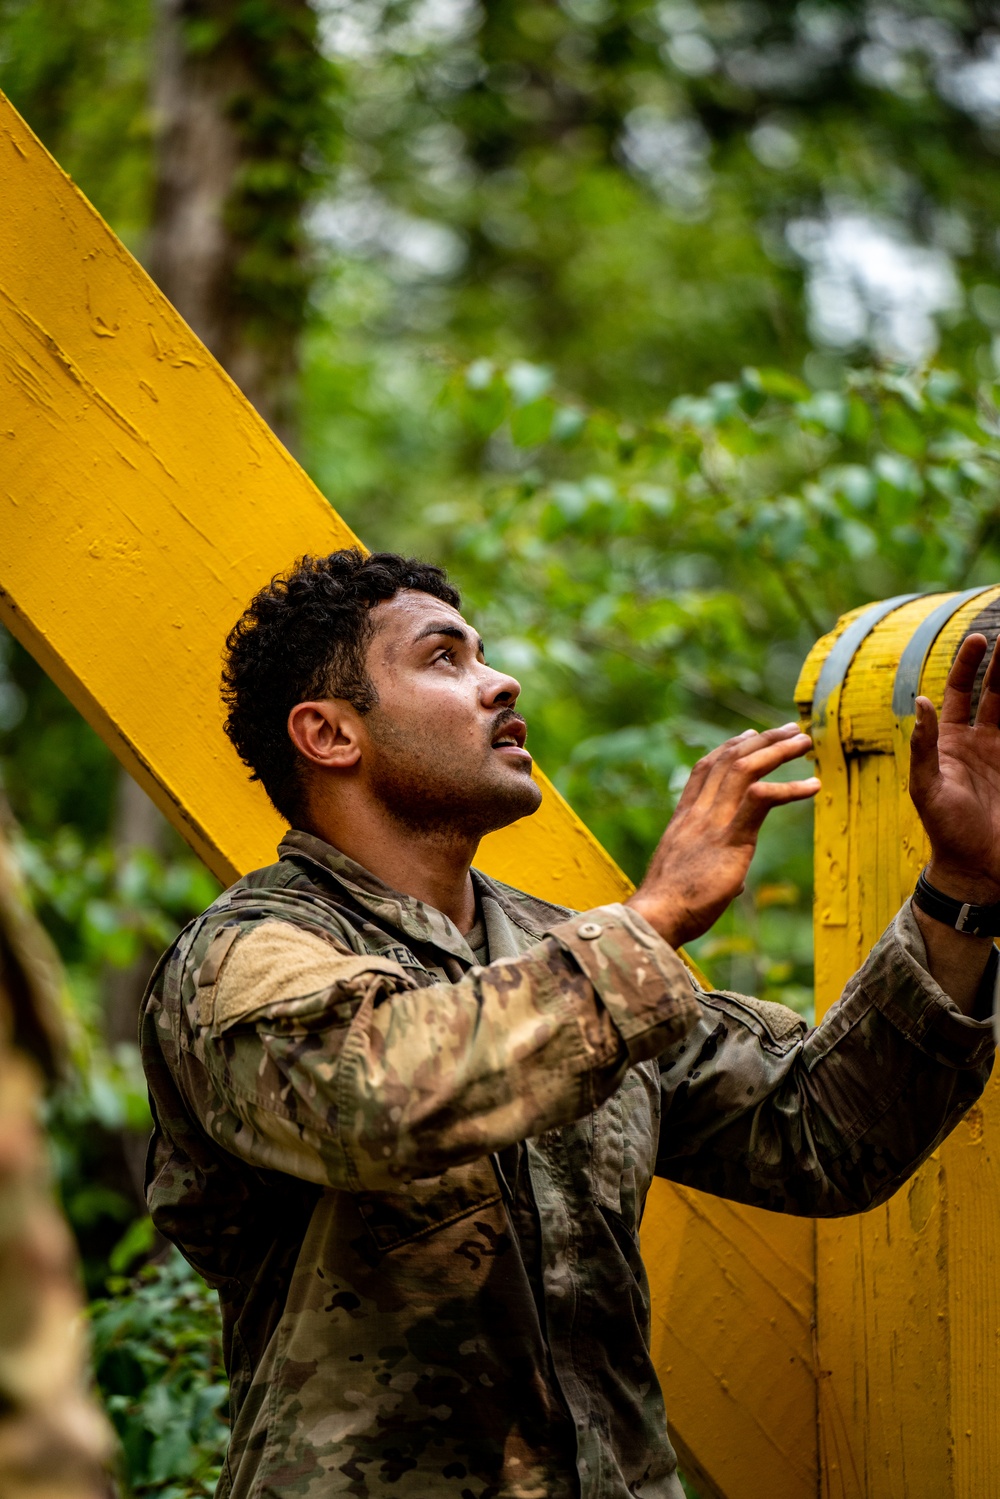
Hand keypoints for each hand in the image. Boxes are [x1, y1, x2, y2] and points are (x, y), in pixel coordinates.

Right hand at [627, 725, 818, 948]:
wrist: (655, 917)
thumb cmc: (669, 909)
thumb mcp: (688, 881)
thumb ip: (713, 871)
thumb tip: (734, 883)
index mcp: (684, 820)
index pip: (704, 770)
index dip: (728, 748)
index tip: (749, 734)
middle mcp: (697, 813)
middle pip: (728, 760)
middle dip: (761, 740)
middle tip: (789, 728)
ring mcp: (713, 823)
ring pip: (745, 769)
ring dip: (778, 751)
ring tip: (804, 742)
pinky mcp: (731, 839)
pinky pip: (762, 800)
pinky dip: (790, 788)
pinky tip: (813, 785)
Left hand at [910, 632, 999, 904]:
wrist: (975, 868)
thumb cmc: (944, 830)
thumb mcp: (926, 788)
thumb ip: (923, 746)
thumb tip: (922, 700)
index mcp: (951, 742)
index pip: (961, 693)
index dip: (968, 666)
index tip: (980, 640)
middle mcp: (980, 743)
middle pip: (996, 693)